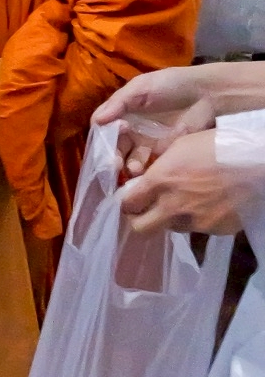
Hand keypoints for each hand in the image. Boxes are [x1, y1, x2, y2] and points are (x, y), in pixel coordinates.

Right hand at [95, 64, 264, 174]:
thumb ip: (118, 103)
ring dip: (127, 166)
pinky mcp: (165, 154)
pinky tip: (144, 175)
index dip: (101, 141)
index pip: (104, 131)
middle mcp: (132, 130)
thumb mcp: (140, 88)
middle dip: (111, 159)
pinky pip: (149, 166)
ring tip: (133, 170)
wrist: (207, 95)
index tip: (104, 149)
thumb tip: (97, 121)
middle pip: (114, 148)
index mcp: (122, 113)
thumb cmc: (170, 85)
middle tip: (115, 166)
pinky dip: (144, 172)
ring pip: (129, 159)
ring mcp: (148, 143)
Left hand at [119, 130, 264, 234]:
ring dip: (169, 218)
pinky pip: (196, 229)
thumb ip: (158, 167)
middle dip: (139, 219)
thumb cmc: (218, 146)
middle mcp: (172, 205)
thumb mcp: (180, 147)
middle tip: (147, 209)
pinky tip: (207, 205)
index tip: (131, 197)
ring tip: (184, 203)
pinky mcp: (215, 230)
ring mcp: (195, 221)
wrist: (257, 164)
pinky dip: (196, 220)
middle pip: (140, 227)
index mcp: (159, 181)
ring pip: (169, 228)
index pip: (126, 203)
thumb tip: (144, 180)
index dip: (126, 201)